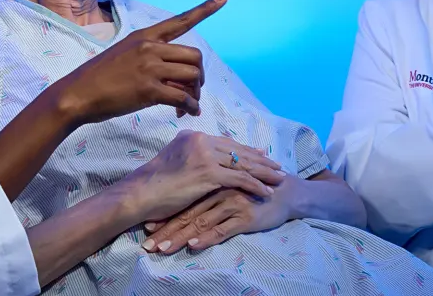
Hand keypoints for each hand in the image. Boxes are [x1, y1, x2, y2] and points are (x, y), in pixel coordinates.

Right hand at [56, 0, 228, 124]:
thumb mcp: (124, 54)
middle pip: (195, 56)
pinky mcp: (148, 89)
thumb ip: (150, 58)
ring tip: (186, 104)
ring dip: (195, 92)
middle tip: (192, 90)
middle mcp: (150, 48)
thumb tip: (176, 76)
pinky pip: (182, 97)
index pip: (180, 20)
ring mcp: (149, 68)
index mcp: (145, 37)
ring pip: (192, 75)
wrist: (77, 93)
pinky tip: (187, 113)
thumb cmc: (99, 77)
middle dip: (199, 75)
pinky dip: (190, 107)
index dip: (205, 9)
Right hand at [119, 130, 286, 226]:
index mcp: (193, 136)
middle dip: (261, 160)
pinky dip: (256, 186)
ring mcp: (205, 156)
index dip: (246, 150)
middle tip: (278, 167)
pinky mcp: (208, 173)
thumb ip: (192, 156)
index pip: (227, 142)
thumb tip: (209, 161)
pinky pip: (240, 179)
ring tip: (279, 179)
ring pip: (243, 164)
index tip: (262, 154)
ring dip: (264, 173)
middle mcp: (201, 141)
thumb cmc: (154, 184)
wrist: (141, 193)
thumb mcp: (174, 160)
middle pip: (238, 151)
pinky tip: (267, 192)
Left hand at [142, 183, 291, 254]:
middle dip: (165, 230)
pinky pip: (223, 229)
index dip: (165, 215)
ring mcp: (231, 203)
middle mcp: (218, 192)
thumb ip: (209, 194)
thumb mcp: (228, 188)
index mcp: (211, 183)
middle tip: (148, 245)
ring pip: (200, 222)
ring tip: (162, 248)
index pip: (183, 202)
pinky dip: (207, 237)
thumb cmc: (254, 191)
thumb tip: (186, 210)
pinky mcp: (245, 216)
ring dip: (180, 237)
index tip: (146, 228)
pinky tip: (194, 245)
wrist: (286, 192)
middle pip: (187, 214)